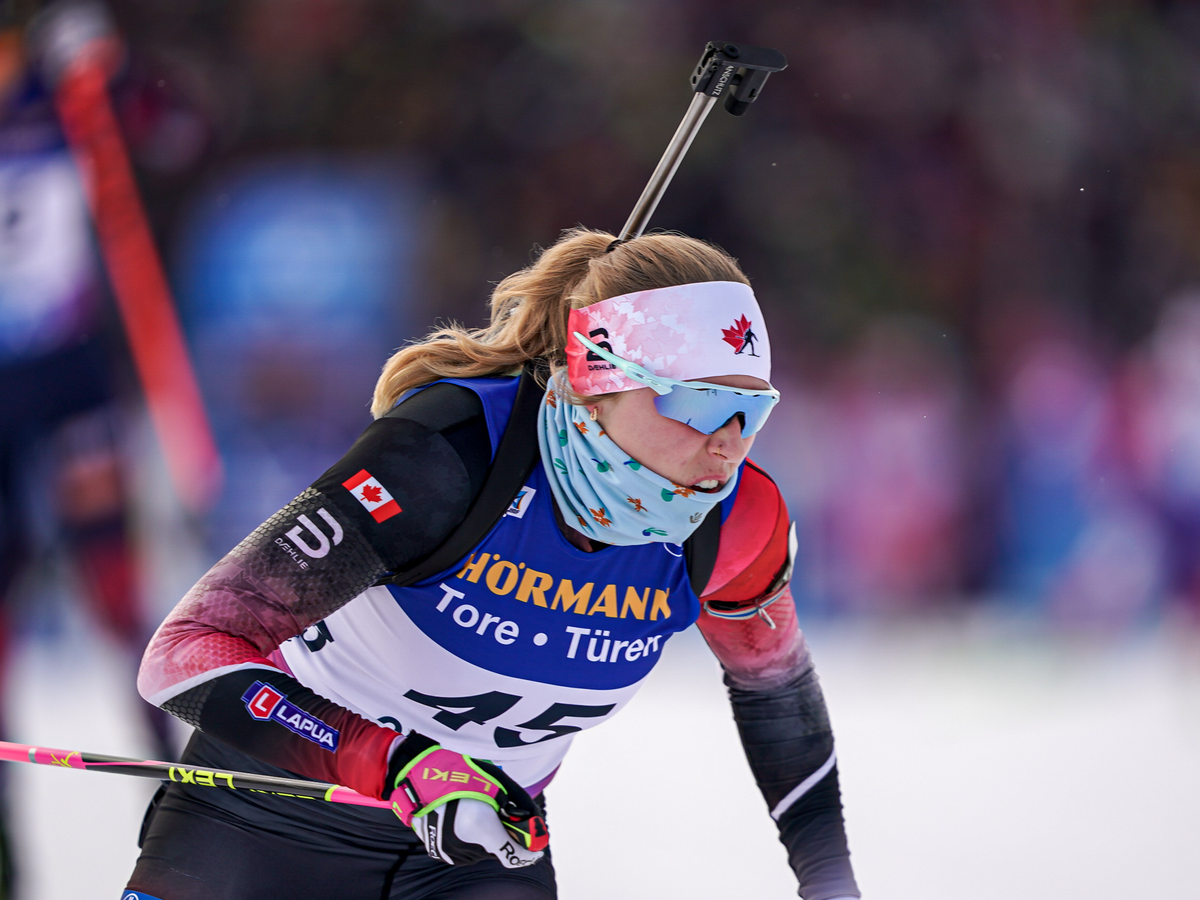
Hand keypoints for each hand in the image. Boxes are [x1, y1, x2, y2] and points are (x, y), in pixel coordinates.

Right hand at [387, 733, 548, 867]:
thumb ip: (516, 805)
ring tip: (476, 813)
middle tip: (501, 816)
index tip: (536, 849)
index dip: (529, 853)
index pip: (514, 855)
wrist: (420, 777)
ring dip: (486, 839)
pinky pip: (465, 852)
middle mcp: (465, 845)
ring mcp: (450, 852)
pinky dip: (470, 841)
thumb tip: (532, 819)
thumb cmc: (459, 775)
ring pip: (481, 852)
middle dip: (504, 837)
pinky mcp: (439, 852)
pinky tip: (463, 820)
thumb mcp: (494, 784)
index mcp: (480, 827)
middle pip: (497, 851)